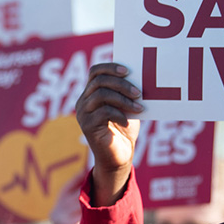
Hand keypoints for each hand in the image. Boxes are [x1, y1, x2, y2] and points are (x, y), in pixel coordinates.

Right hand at [75, 63, 142, 206]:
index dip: (111, 67)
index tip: (128, 71)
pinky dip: (119, 114)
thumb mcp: (127, 106)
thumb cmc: (125, 129)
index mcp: (92, 93)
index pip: (95, 71)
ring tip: (138, 107)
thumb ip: (127, 92)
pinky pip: (103, 112)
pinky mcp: (87, 126)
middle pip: (99, 81)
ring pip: (100, 94)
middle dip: (121, 84)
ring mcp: (83, 114)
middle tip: (139, 92)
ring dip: (123, 98)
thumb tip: (140, 75)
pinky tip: (127, 122)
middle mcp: (83, 101)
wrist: (120, 156)